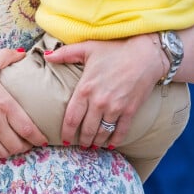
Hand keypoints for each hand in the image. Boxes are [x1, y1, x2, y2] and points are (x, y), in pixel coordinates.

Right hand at [0, 49, 47, 157]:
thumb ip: (8, 56)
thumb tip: (23, 53)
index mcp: (4, 104)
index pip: (28, 128)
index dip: (39, 138)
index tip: (44, 139)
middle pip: (19, 145)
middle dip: (28, 146)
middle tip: (32, 142)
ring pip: (6, 152)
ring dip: (14, 151)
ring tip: (18, 145)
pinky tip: (1, 144)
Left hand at [46, 34, 163, 146]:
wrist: (145, 54)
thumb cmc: (115, 50)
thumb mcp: (88, 48)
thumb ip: (66, 53)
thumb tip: (47, 56)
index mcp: (85, 88)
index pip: (71, 118)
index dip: (67, 132)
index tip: (64, 140)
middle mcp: (99, 101)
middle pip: (87, 130)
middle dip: (82, 140)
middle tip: (80, 145)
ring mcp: (115, 108)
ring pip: (102, 133)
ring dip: (96, 142)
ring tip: (92, 145)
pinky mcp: (130, 111)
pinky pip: (120, 132)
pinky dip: (115, 141)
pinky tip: (110, 144)